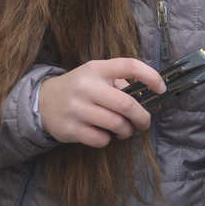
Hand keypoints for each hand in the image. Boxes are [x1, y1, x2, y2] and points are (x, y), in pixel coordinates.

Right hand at [39, 58, 165, 147]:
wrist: (43, 101)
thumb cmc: (81, 87)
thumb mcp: (97, 75)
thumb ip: (120, 82)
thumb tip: (148, 96)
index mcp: (97, 68)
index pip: (129, 66)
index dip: (150, 76)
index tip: (161, 88)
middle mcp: (87, 86)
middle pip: (126, 104)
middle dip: (142, 117)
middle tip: (145, 123)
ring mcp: (77, 108)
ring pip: (115, 124)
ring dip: (126, 130)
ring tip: (125, 130)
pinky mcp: (70, 128)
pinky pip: (100, 139)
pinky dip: (108, 139)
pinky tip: (104, 134)